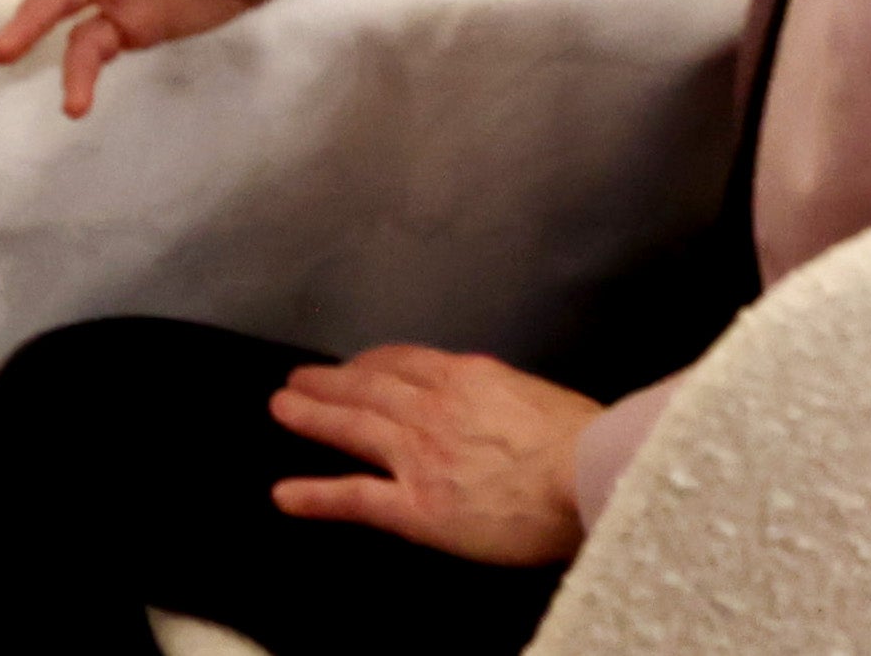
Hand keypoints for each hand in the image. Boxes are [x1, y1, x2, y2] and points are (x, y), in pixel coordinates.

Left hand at [259, 347, 598, 567]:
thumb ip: (502, 396)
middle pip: (369, 387)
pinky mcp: (417, 506)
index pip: (406, 363)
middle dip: (331, 381)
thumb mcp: (536, 395)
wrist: (588, 472)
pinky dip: (316, 494)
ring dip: (313, 416)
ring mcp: (419, 456)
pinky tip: (285, 495)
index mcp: (467, 378)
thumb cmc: (585, 440)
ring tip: (282, 408)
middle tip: (298, 378)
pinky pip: (356, 497)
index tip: (356, 364)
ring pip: (353, 427)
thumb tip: (495, 405)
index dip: (373, 364)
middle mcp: (433, 409)